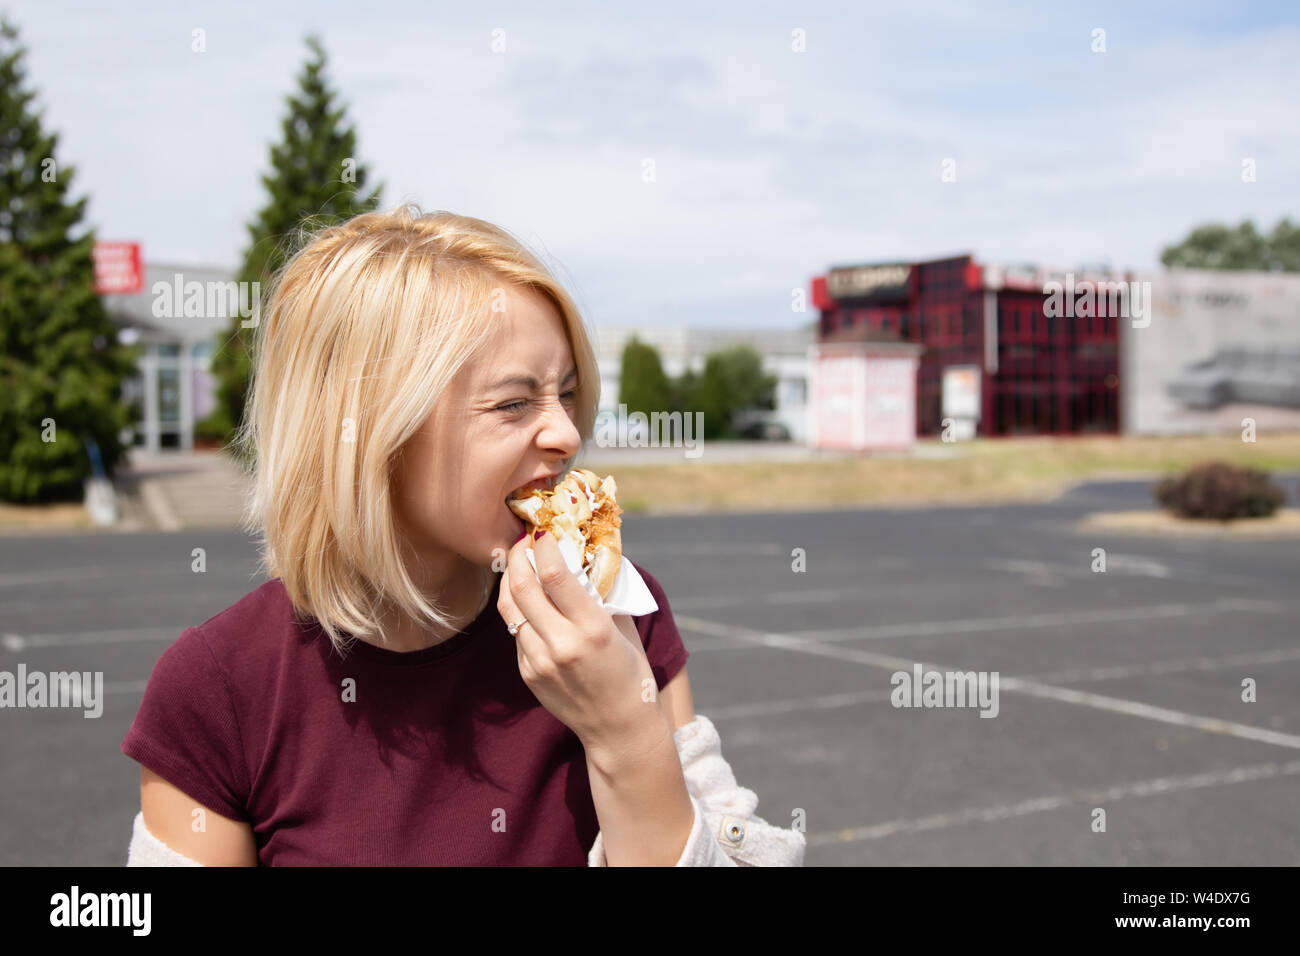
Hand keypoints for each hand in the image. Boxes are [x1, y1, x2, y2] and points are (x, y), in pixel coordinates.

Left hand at [498, 532, 666, 762]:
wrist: (619, 729)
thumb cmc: (631, 674)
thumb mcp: (624, 629)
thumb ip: (603, 593)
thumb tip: (585, 553)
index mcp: (592, 630)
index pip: (554, 575)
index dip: (543, 546)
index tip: (544, 530)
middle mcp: (561, 645)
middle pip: (522, 587)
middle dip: (518, 556)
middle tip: (522, 540)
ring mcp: (540, 662)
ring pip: (509, 608)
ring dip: (511, 579)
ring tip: (518, 563)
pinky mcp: (528, 674)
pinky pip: (515, 632)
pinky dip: (518, 609)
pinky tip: (527, 599)